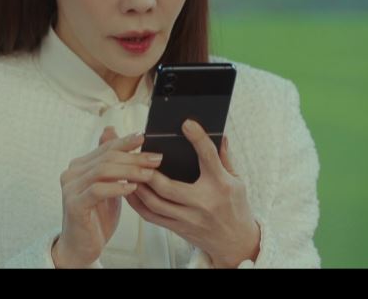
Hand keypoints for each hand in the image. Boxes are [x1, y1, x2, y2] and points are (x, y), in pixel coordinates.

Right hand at [53, 126, 164, 267]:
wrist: (82, 246)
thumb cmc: (97, 216)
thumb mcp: (109, 186)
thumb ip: (111, 163)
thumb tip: (112, 129)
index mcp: (80, 165)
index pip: (106, 147)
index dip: (126, 141)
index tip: (145, 137)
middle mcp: (72, 173)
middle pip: (107, 157)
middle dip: (134, 157)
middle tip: (156, 158)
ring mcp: (70, 188)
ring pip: (103, 170)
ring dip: (129, 171)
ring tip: (149, 174)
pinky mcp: (74, 204)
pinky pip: (97, 190)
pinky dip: (117, 187)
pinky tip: (132, 188)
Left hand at [123, 119, 260, 267]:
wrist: (237, 243)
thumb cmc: (237, 208)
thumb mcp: (238, 180)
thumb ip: (225, 157)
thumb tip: (220, 135)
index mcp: (221, 185)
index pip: (208, 157)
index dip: (198, 139)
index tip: (187, 124)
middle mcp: (203, 203)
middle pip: (169, 187)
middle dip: (150, 171)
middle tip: (139, 155)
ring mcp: (189, 219)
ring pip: (155, 203)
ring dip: (139, 186)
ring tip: (129, 171)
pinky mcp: (179, 229)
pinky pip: (152, 217)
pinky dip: (138, 203)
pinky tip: (131, 190)